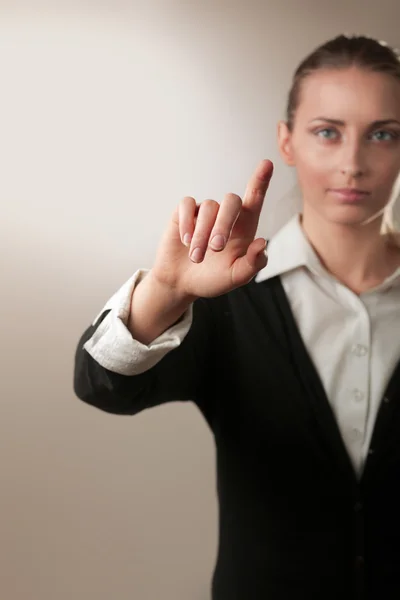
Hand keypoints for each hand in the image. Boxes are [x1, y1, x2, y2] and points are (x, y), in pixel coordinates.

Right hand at [151, 159, 272, 299]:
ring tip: (196, 257)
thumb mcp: (235, 277)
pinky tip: (186, 241)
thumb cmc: (212, 278)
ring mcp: (204, 212)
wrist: (181, 283)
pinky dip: (187, 224)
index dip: (261, 181)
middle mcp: (226, 215)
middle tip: (216, 248)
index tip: (267, 163)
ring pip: (208, 208)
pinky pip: (187, 205)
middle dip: (224, 224)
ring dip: (201, 235)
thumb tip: (263, 243)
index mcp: (244, 227)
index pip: (255, 199)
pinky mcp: (184, 213)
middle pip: (231, 200)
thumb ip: (252, 264)